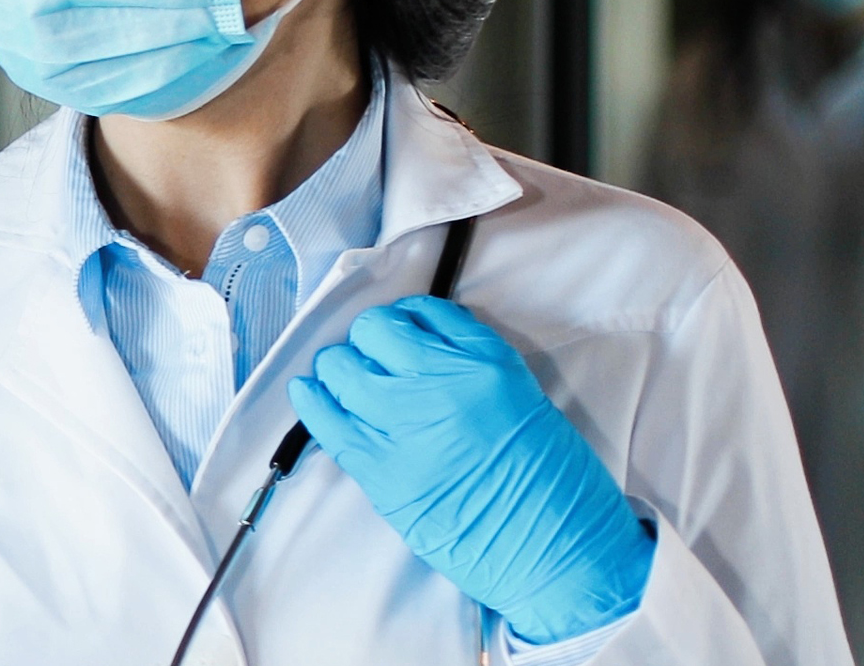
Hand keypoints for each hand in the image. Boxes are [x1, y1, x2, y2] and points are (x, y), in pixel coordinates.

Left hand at [289, 296, 650, 642]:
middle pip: (372, 333)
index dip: (402, 321)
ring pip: (340, 369)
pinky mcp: (378, 469)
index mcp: (486, 365)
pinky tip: (310, 393)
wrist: (553, 551)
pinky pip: (324, 419)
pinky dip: (312, 400)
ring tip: (348, 383)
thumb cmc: (551, 482)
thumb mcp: (525, 399)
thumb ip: (472, 363)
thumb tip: (422, 337)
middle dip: (368, 343)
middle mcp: (441, 386)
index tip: (400, 333)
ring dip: (340, 371)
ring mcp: (404, 427)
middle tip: (374, 362)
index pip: (420, 312)